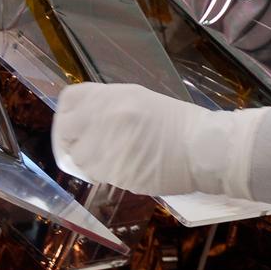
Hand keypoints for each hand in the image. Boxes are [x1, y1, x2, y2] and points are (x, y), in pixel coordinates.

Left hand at [52, 83, 269, 197]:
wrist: (206, 148)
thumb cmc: (180, 124)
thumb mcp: (143, 101)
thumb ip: (111, 107)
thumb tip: (87, 121)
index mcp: (114, 95)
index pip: (69, 100)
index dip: (69, 115)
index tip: (76, 125)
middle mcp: (105, 116)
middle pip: (65, 130)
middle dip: (72, 141)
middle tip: (88, 148)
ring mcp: (108, 145)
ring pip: (78, 157)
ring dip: (89, 161)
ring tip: (114, 160)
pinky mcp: (114, 171)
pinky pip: (97, 174)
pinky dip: (106, 174)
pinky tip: (127, 168)